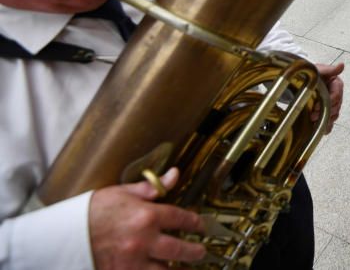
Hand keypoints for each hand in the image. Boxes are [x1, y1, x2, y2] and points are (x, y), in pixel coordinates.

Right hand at [89, 167, 204, 268]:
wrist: (62, 234)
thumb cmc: (91, 211)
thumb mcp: (122, 192)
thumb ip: (151, 187)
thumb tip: (174, 175)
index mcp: (146, 216)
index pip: (181, 218)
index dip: (195, 222)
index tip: (200, 225)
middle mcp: (143, 240)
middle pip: (179, 249)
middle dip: (194, 252)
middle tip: (200, 252)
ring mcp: (132, 261)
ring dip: (176, 269)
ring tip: (183, 268)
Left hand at [315, 62, 344, 132]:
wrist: (301, 81)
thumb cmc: (311, 75)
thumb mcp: (319, 70)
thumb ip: (330, 69)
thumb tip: (341, 65)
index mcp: (337, 85)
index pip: (337, 96)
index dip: (328, 101)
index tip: (316, 105)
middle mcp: (337, 96)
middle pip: (336, 107)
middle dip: (325, 111)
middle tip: (312, 113)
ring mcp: (333, 105)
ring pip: (334, 116)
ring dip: (325, 119)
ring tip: (313, 120)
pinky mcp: (327, 113)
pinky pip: (330, 123)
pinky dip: (325, 127)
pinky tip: (317, 127)